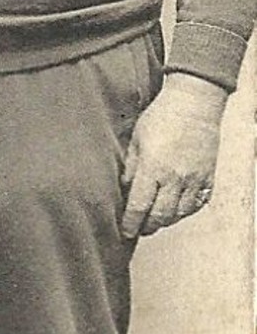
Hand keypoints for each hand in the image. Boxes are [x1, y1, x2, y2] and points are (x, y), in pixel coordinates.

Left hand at [121, 74, 226, 238]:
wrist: (195, 103)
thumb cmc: (162, 116)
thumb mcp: (136, 140)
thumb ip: (130, 168)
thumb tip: (124, 190)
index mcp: (153, 168)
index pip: (139, 207)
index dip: (131, 223)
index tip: (126, 230)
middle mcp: (175, 177)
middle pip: (160, 216)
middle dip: (147, 226)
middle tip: (139, 228)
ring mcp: (194, 178)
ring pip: (180, 214)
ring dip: (166, 220)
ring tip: (156, 218)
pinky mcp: (208, 177)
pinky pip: (198, 204)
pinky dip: (185, 211)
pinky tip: (176, 208)